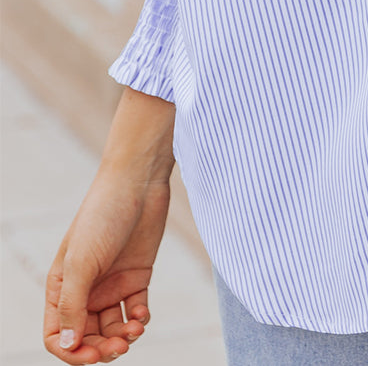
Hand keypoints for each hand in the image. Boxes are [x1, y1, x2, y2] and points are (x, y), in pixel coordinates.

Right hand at [43, 170, 169, 361]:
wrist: (138, 183)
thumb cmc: (102, 216)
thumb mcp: (81, 262)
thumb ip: (73, 305)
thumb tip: (68, 346)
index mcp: (62, 287)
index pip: (59, 334)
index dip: (72, 352)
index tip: (93, 355)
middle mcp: (85, 289)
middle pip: (88, 337)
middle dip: (102, 348)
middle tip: (121, 345)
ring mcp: (111, 284)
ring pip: (113, 328)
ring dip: (123, 336)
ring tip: (135, 329)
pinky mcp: (136, 276)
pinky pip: (135, 311)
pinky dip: (140, 319)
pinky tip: (143, 315)